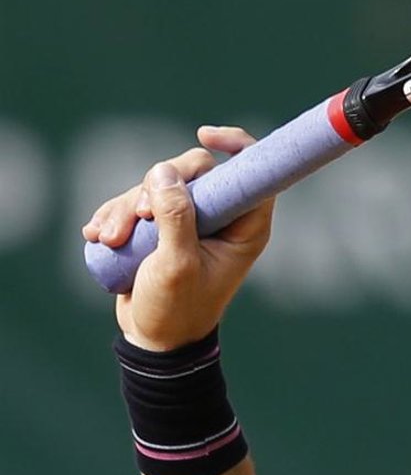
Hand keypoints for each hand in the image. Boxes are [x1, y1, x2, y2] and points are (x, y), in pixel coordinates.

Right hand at [82, 126, 274, 350]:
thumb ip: (175, 218)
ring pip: (157, 184)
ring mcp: (188, 219)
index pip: (250, 172)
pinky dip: (114, 215)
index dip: (234, 145)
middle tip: (139, 216)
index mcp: (243, 227)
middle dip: (156, 187)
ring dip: (126, 207)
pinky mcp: (159, 225)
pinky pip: (134, 200)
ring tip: (109, 239)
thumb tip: (164, 171)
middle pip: (194, 170)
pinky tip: (97, 236)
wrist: (153, 338)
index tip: (204, 136)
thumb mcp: (176, 264)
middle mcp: (220, 218)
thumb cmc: (177, 309)